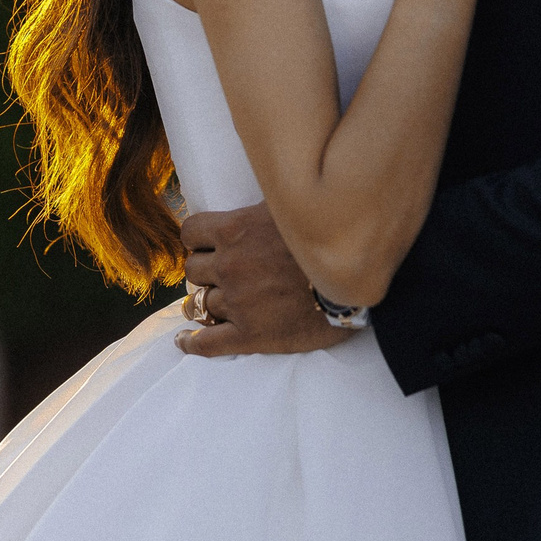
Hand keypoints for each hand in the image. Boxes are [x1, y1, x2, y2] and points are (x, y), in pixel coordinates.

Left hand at [175, 203, 355, 356]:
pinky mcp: (250, 335)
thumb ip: (263, 208)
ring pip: (200, 303)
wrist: (355, 279)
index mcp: (234, 230)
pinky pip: (207, 343)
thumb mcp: (289, 206)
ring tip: (212, 304)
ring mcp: (237, 302)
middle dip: (205, 271)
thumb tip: (258, 197)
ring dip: (206, 302)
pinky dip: (191, 343)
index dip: (198, 239)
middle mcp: (229, 265)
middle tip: (221, 274)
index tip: (207, 244)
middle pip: (193, 270)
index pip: (191, 232)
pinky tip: (184, 341)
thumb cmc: (328, 238)